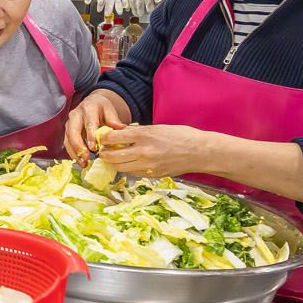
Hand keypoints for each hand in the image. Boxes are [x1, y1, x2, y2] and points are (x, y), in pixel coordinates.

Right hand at [63, 89, 131, 159]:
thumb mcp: (109, 110)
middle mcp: (75, 115)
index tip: (94, 147)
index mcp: (88, 108)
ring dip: (75, 152)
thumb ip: (114, 119)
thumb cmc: (101, 108)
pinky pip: (67, 144)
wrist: (91, 103)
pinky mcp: (67, 131)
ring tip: (84, 163)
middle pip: (73, 131)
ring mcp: (69, 123)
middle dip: (78, 146)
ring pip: (68, 139)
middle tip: (86, 157)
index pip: (88, 123)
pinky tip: (81, 161)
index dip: (90, 136)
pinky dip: (73, 153)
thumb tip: (121, 128)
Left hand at [94, 123, 215, 178]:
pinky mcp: (153, 175)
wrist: (200, 152)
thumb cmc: (181, 136)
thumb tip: (119, 134)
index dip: (104, 139)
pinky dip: (128, 168)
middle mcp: (144, 151)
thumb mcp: (157, 128)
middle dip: (104, 154)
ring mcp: (148, 165)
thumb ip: (137, 132)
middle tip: (103, 151)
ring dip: (113, 163)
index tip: (102, 139)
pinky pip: (133, 172)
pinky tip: (129, 162)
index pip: (113, 138)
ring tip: (113, 157)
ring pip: (120, 167)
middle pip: (112, 156)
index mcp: (144, 135)